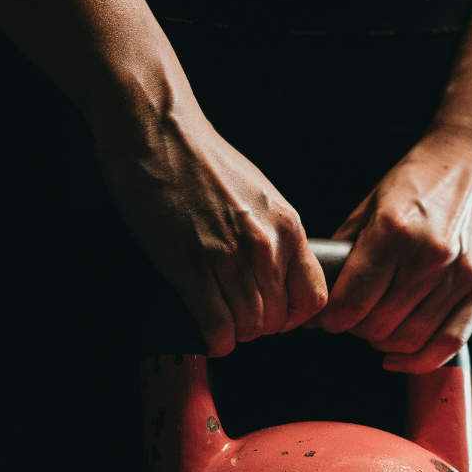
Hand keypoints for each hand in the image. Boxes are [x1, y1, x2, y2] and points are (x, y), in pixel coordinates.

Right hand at [96, 107, 326, 356]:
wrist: (158, 132)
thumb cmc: (202, 161)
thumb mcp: (260, 196)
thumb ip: (275, 236)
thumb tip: (278, 275)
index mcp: (288, 227)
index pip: (314, 298)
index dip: (293, 316)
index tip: (275, 314)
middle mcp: (266, 247)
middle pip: (278, 320)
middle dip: (258, 326)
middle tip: (238, 315)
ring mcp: (229, 260)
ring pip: (248, 329)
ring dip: (234, 333)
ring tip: (219, 318)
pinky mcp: (191, 269)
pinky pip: (217, 329)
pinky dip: (213, 339)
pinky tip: (206, 329)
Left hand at [313, 123, 471, 372]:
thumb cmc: (427, 175)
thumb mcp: (374, 200)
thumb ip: (348, 247)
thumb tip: (322, 287)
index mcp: (393, 231)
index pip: (351, 302)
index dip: (333, 319)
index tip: (330, 318)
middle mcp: (428, 256)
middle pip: (378, 325)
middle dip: (357, 329)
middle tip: (354, 319)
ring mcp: (460, 275)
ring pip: (410, 339)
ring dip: (386, 343)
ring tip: (379, 329)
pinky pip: (449, 343)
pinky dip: (420, 359)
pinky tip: (402, 355)